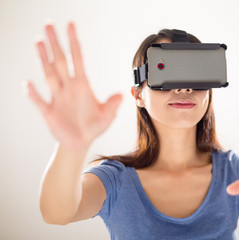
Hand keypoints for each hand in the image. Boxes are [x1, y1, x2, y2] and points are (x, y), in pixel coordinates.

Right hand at [26, 22, 122, 149]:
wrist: (80, 143)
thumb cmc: (93, 127)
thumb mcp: (107, 116)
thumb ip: (112, 105)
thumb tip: (122, 94)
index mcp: (82, 86)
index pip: (77, 58)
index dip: (74, 42)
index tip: (71, 25)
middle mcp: (68, 88)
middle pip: (60, 61)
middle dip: (55, 43)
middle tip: (48, 25)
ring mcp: (57, 98)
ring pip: (48, 75)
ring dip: (43, 59)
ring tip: (38, 42)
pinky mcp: (49, 112)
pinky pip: (39, 101)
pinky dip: (33, 93)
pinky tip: (27, 83)